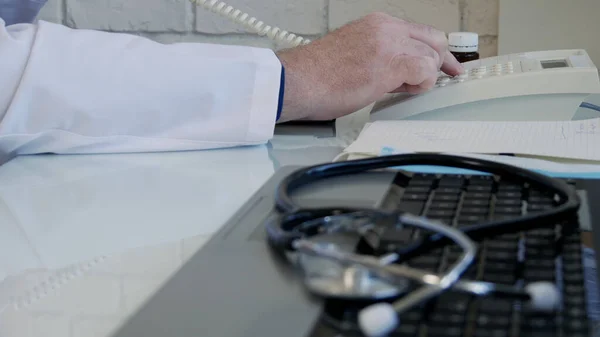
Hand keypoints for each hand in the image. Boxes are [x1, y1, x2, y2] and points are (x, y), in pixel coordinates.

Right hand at [276, 12, 463, 121]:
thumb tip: (401, 72)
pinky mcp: (389, 64)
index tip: (445, 65)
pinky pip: (424, 71)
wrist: (298, 81)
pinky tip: (401, 89)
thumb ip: (382, 56)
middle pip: (434, 40)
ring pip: (431, 57)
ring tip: (396, 88)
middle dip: (439, 63)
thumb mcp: (354, 53)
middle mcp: (386, 28)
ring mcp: (389, 44)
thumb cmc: (318, 75)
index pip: (420, 32)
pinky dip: (420, 84)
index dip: (436, 51)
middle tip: (438, 78)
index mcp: (377, 24)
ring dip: (422, 78)